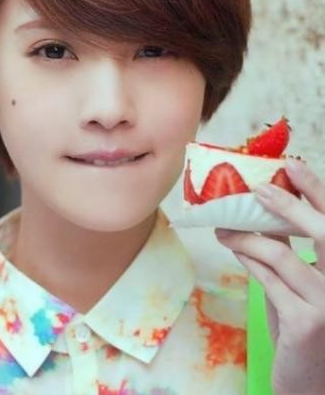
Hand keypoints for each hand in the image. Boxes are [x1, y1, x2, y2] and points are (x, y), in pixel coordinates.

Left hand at [214, 159, 324, 394]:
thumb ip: (287, 247)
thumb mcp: (298, 281)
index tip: (293, 165)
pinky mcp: (306, 322)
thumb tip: (261, 207)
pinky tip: (233, 247)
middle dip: (290, 204)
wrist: (307, 381)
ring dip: (248, 235)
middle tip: (257, 188)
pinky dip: (248, 258)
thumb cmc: (301, 323)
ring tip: (224, 226)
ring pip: (283, 254)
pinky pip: (268, 279)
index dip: (317, 190)